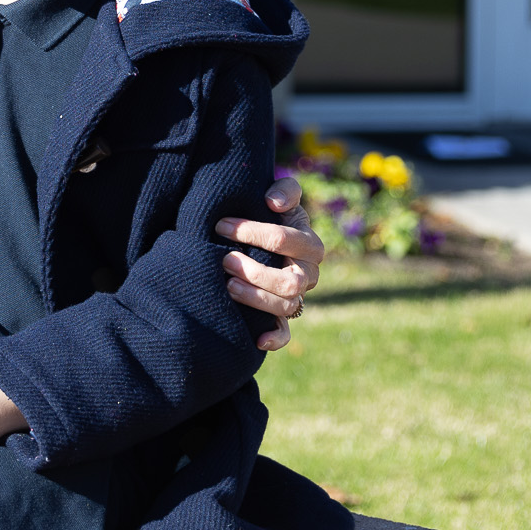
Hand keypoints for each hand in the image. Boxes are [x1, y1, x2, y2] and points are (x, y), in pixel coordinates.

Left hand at [216, 175, 323, 351]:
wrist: (258, 238)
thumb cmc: (268, 214)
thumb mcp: (280, 196)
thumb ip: (285, 190)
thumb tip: (273, 202)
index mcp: (309, 244)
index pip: (285, 239)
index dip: (251, 231)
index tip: (221, 226)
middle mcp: (307, 274)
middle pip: (290, 281)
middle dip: (255, 271)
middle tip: (225, 259)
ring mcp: (296, 297)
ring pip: (286, 307)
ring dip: (256, 298)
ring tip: (227, 285)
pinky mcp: (281, 316)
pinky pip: (285, 333)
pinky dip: (274, 339)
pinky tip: (257, 339)